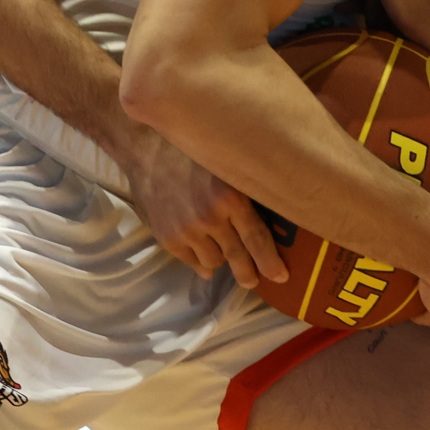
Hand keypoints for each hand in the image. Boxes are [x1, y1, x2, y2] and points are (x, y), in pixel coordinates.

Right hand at [121, 129, 288, 287]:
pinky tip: (204, 257)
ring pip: (215, 261)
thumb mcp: (227, 166)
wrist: (148, 148)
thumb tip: (266, 220)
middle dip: (249, 273)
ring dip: (221, 258)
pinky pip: (192, 262)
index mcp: (231, 197)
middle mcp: (210, 217)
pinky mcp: (168, 237)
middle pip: (237, 256)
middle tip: (254, 280)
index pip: (257, 238)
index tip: (281, 276)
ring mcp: (187, 230)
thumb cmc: (194, 152)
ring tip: (222, 249)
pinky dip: (200, 262)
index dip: (270, 261)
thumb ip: (243, 194)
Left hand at [374, 0, 429, 92]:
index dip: (393, 56)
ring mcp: (405, 8)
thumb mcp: (429, 31)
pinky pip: (373, 5)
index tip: (386, 38)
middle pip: (389, 40)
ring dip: (373, 5)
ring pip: (380, 21)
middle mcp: (418, 27)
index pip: (407, 62)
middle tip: (380, 0)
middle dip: (379, 24)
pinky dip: (364, 0)